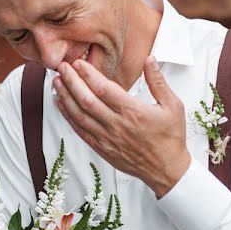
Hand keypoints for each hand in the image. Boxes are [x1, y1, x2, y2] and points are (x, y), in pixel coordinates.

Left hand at [53, 56, 190, 197]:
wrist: (166, 170)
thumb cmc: (171, 138)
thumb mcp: (173, 106)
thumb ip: (158, 82)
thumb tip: (149, 60)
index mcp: (133, 111)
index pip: (103, 88)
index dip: (88, 74)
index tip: (78, 63)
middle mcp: (117, 125)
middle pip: (86, 99)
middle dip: (71, 81)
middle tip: (62, 67)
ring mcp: (107, 138)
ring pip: (80, 115)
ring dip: (65, 97)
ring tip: (57, 82)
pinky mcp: (102, 148)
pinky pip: (80, 131)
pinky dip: (68, 117)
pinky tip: (61, 105)